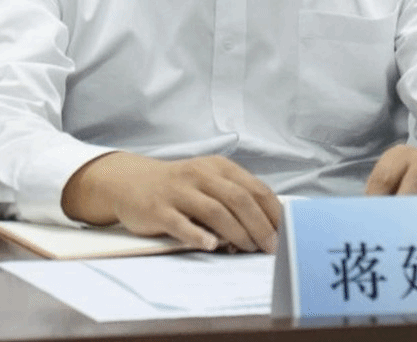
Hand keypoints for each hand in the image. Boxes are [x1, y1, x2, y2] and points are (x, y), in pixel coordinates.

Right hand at [60, 152, 280, 252]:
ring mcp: (178, 191)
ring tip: (247, 250)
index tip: (286, 234)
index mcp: (218, 167)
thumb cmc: (179, 187)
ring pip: (215, 211)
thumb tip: (267, 228)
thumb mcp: (208, 182)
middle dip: (260, 226)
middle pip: (239, 200)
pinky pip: (180, 223)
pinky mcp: (158, 209)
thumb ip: (233, 198)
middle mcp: (200, 175)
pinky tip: (210, 246)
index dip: (273, 213)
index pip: (254, 189)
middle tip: (271, 248)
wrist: (131, 181)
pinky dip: (197, 235)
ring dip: (236, 233)